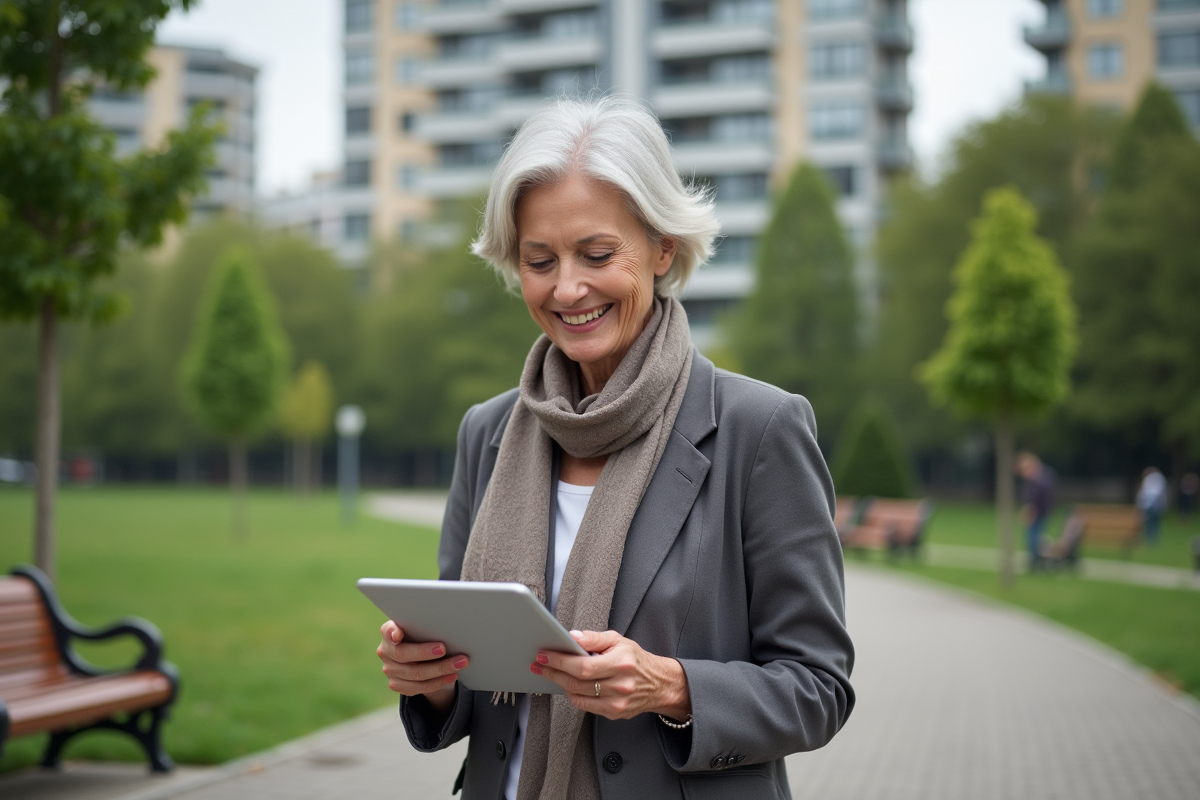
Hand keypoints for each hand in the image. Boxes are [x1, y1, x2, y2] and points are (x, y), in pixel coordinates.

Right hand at [376, 620, 468, 712]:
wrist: (421, 657)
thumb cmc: (423, 635)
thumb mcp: (423, 627)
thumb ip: (426, 626)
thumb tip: (445, 627)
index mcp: (389, 632)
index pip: (387, 630)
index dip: (392, 633)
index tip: (398, 634)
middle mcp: (386, 651)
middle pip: (403, 654)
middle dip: (425, 652)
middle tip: (444, 649)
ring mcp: (390, 670)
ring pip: (415, 674)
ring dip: (440, 669)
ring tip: (459, 663)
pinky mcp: (397, 684)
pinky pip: (419, 687)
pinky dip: (438, 682)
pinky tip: (451, 675)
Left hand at [530, 630, 691, 721]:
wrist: (658, 684)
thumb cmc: (635, 660)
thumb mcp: (618, 640)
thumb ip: (594, 639)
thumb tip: (572, 637)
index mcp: (621, 663)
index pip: (582, 666)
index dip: (559, 661)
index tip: (544, 655)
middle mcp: (620, 685)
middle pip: (576, 682)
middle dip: (553, 672)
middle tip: (539, 664)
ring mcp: (617, 703)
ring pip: (577, 696)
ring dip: (560, 684)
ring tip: (550, 673)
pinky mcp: (614, 713)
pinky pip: (585, 706)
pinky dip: (573, 694)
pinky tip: (568, 684)